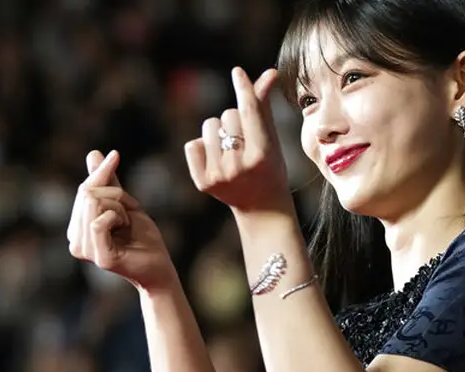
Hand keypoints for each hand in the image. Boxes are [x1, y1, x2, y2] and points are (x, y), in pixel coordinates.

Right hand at [67, 150, 177, 293]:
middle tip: (129, 212)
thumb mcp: (123, 203)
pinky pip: (100, 222)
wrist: (160, 267)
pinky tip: (126, 226)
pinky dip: (118, 216)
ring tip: (127, 222)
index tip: (115, 156)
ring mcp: (86, 251)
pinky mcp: (100, 258)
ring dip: (119, 206)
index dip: (100, 172)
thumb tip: (92, 153)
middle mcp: (75, 241)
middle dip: (114, 193)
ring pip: (94, 204)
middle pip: (86, 194)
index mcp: (77, 229)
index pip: (83, 191)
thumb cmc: (142, 237)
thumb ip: (106, 181)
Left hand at [185, 68, 291, 215]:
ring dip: (218, 131)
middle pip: (228, 115)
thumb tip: (269, 71)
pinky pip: (193, 144)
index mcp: (262, 154)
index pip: (250, 112)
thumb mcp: (271, 137)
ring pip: (209, 126)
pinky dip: (203, 146)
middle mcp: (239, 166)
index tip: (237, 72)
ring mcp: (219, 175)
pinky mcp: (202, 183)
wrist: (261, 206)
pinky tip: (216, 159)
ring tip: (230, 149)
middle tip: (245, 141)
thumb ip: (264, 105)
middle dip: (235, 120)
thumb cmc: (269, 165)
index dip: (243, 89)